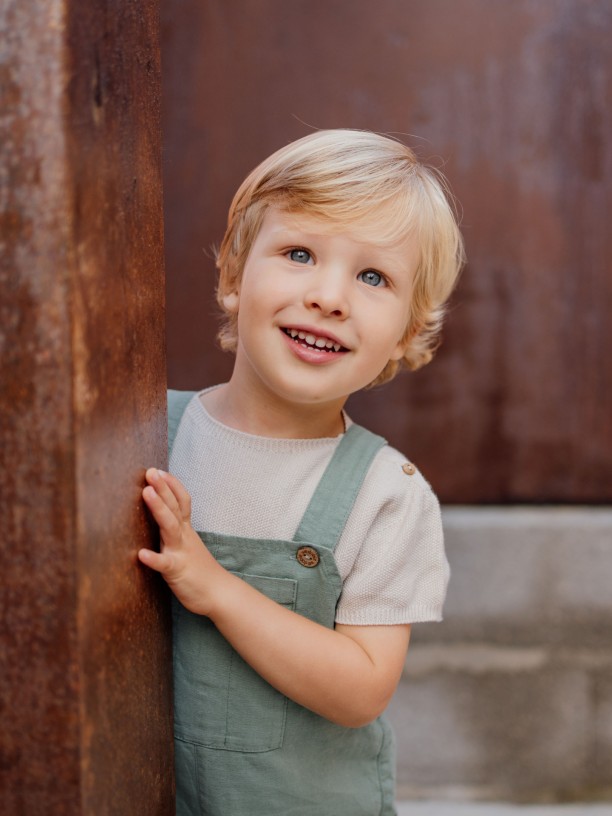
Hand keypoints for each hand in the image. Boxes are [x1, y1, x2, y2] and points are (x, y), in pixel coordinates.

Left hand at [138, 468, 224, 614]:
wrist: (220, 594)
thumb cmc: (201, 570)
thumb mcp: (189, 545)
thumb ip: (177, 531)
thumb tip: (165, 517)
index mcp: (186, 530)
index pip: (182, 501)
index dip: (172, 485)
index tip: (160, 469)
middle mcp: (184, 536)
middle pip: (174, 507)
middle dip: (162, 487)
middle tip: (151, 471)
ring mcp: (181, 552)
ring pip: (169, 526)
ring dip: (158, 508)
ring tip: (146, 493)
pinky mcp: (177, 571)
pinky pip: (165, 564)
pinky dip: (153, 558)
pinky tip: (141, 554)